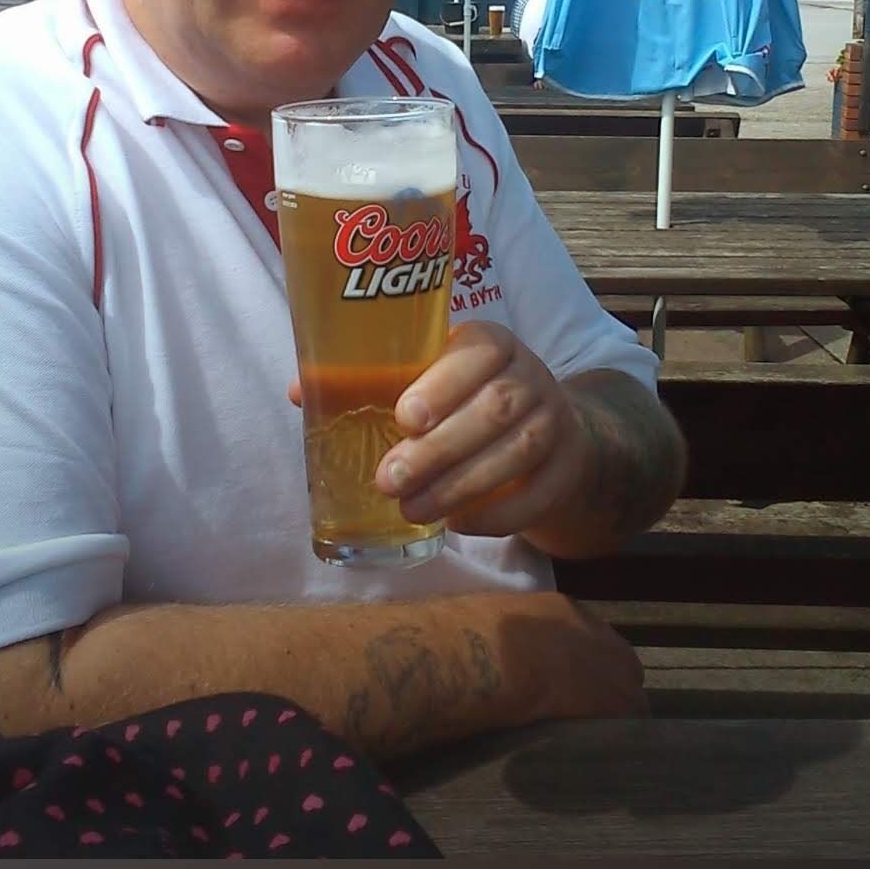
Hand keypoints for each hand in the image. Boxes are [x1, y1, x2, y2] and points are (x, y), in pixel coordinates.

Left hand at [370, 322, 578, 538]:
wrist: (547, 435)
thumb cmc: (466, 402)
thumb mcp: (433, 380)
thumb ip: (375, 383)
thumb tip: (300, 391)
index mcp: (492, 344)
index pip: (479, 351)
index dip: (444, 384)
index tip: (404, 417)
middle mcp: (530, 376)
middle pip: (494, 408)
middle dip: (438, 449)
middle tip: (389, 479)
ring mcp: (556, 422)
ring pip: (516, 452)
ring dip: (460, 486)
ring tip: (412, 508)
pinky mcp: (569, 468)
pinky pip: (538, 494)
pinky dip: (496, 515)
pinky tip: (456, 524)